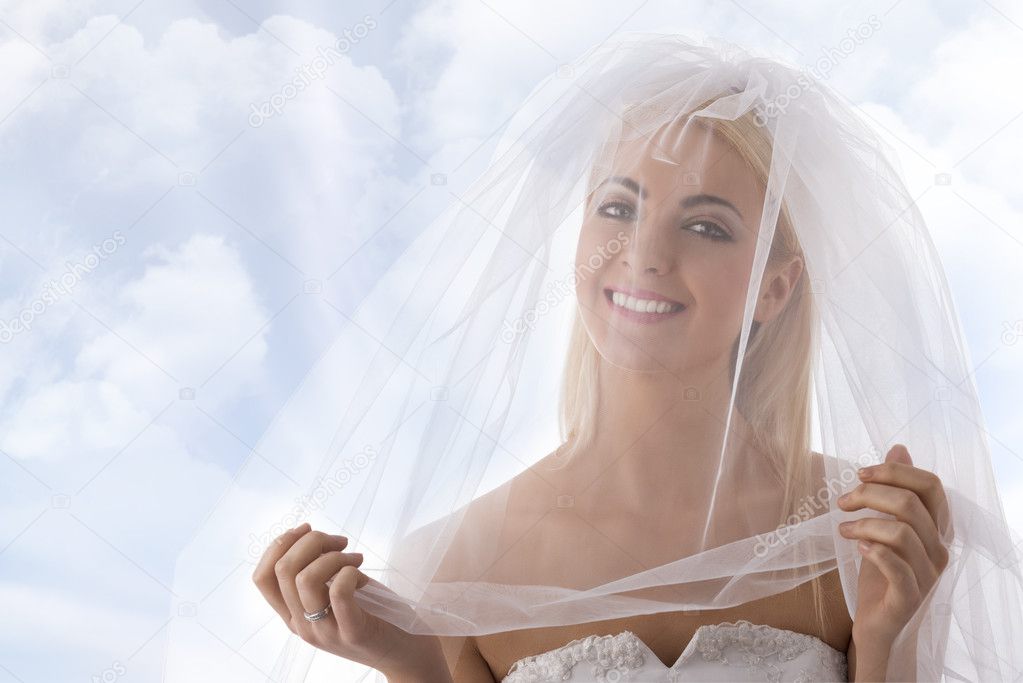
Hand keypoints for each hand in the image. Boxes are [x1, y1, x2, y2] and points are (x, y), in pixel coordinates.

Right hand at [251, 523, 450, 681]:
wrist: (404, 653)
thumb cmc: (373, 615)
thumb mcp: (334, 595)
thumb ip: (317, 574)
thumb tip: (307, 536)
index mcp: (293, 616)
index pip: (262, 578)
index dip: (278, 545)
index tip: (306, 529)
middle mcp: (302, 627)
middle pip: (283, 570)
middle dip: (312, 541)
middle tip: (340, 542)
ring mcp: (325, 632)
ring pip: (305, 578)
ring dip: (333, 556)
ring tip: (354, 558)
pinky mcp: (352, 632)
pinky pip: (338, 591)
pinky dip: (350, 571)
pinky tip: (364, 575)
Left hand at [837, 444, 952, 649]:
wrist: (879, 625)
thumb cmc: (881, 572)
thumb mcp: (885, 526)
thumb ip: (896, 490)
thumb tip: (899, 449)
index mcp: (935, 528)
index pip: (930, 485)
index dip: (894, 472)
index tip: (860, 474)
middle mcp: (939, 549)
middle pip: (911, 504)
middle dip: (870, 495)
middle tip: (843, 503)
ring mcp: (928, 575)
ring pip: (902, 533)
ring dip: (864, 524)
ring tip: (843, 530)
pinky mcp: (910, 598)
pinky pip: (897, 568)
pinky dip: (874, 552)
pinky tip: (857, 547)